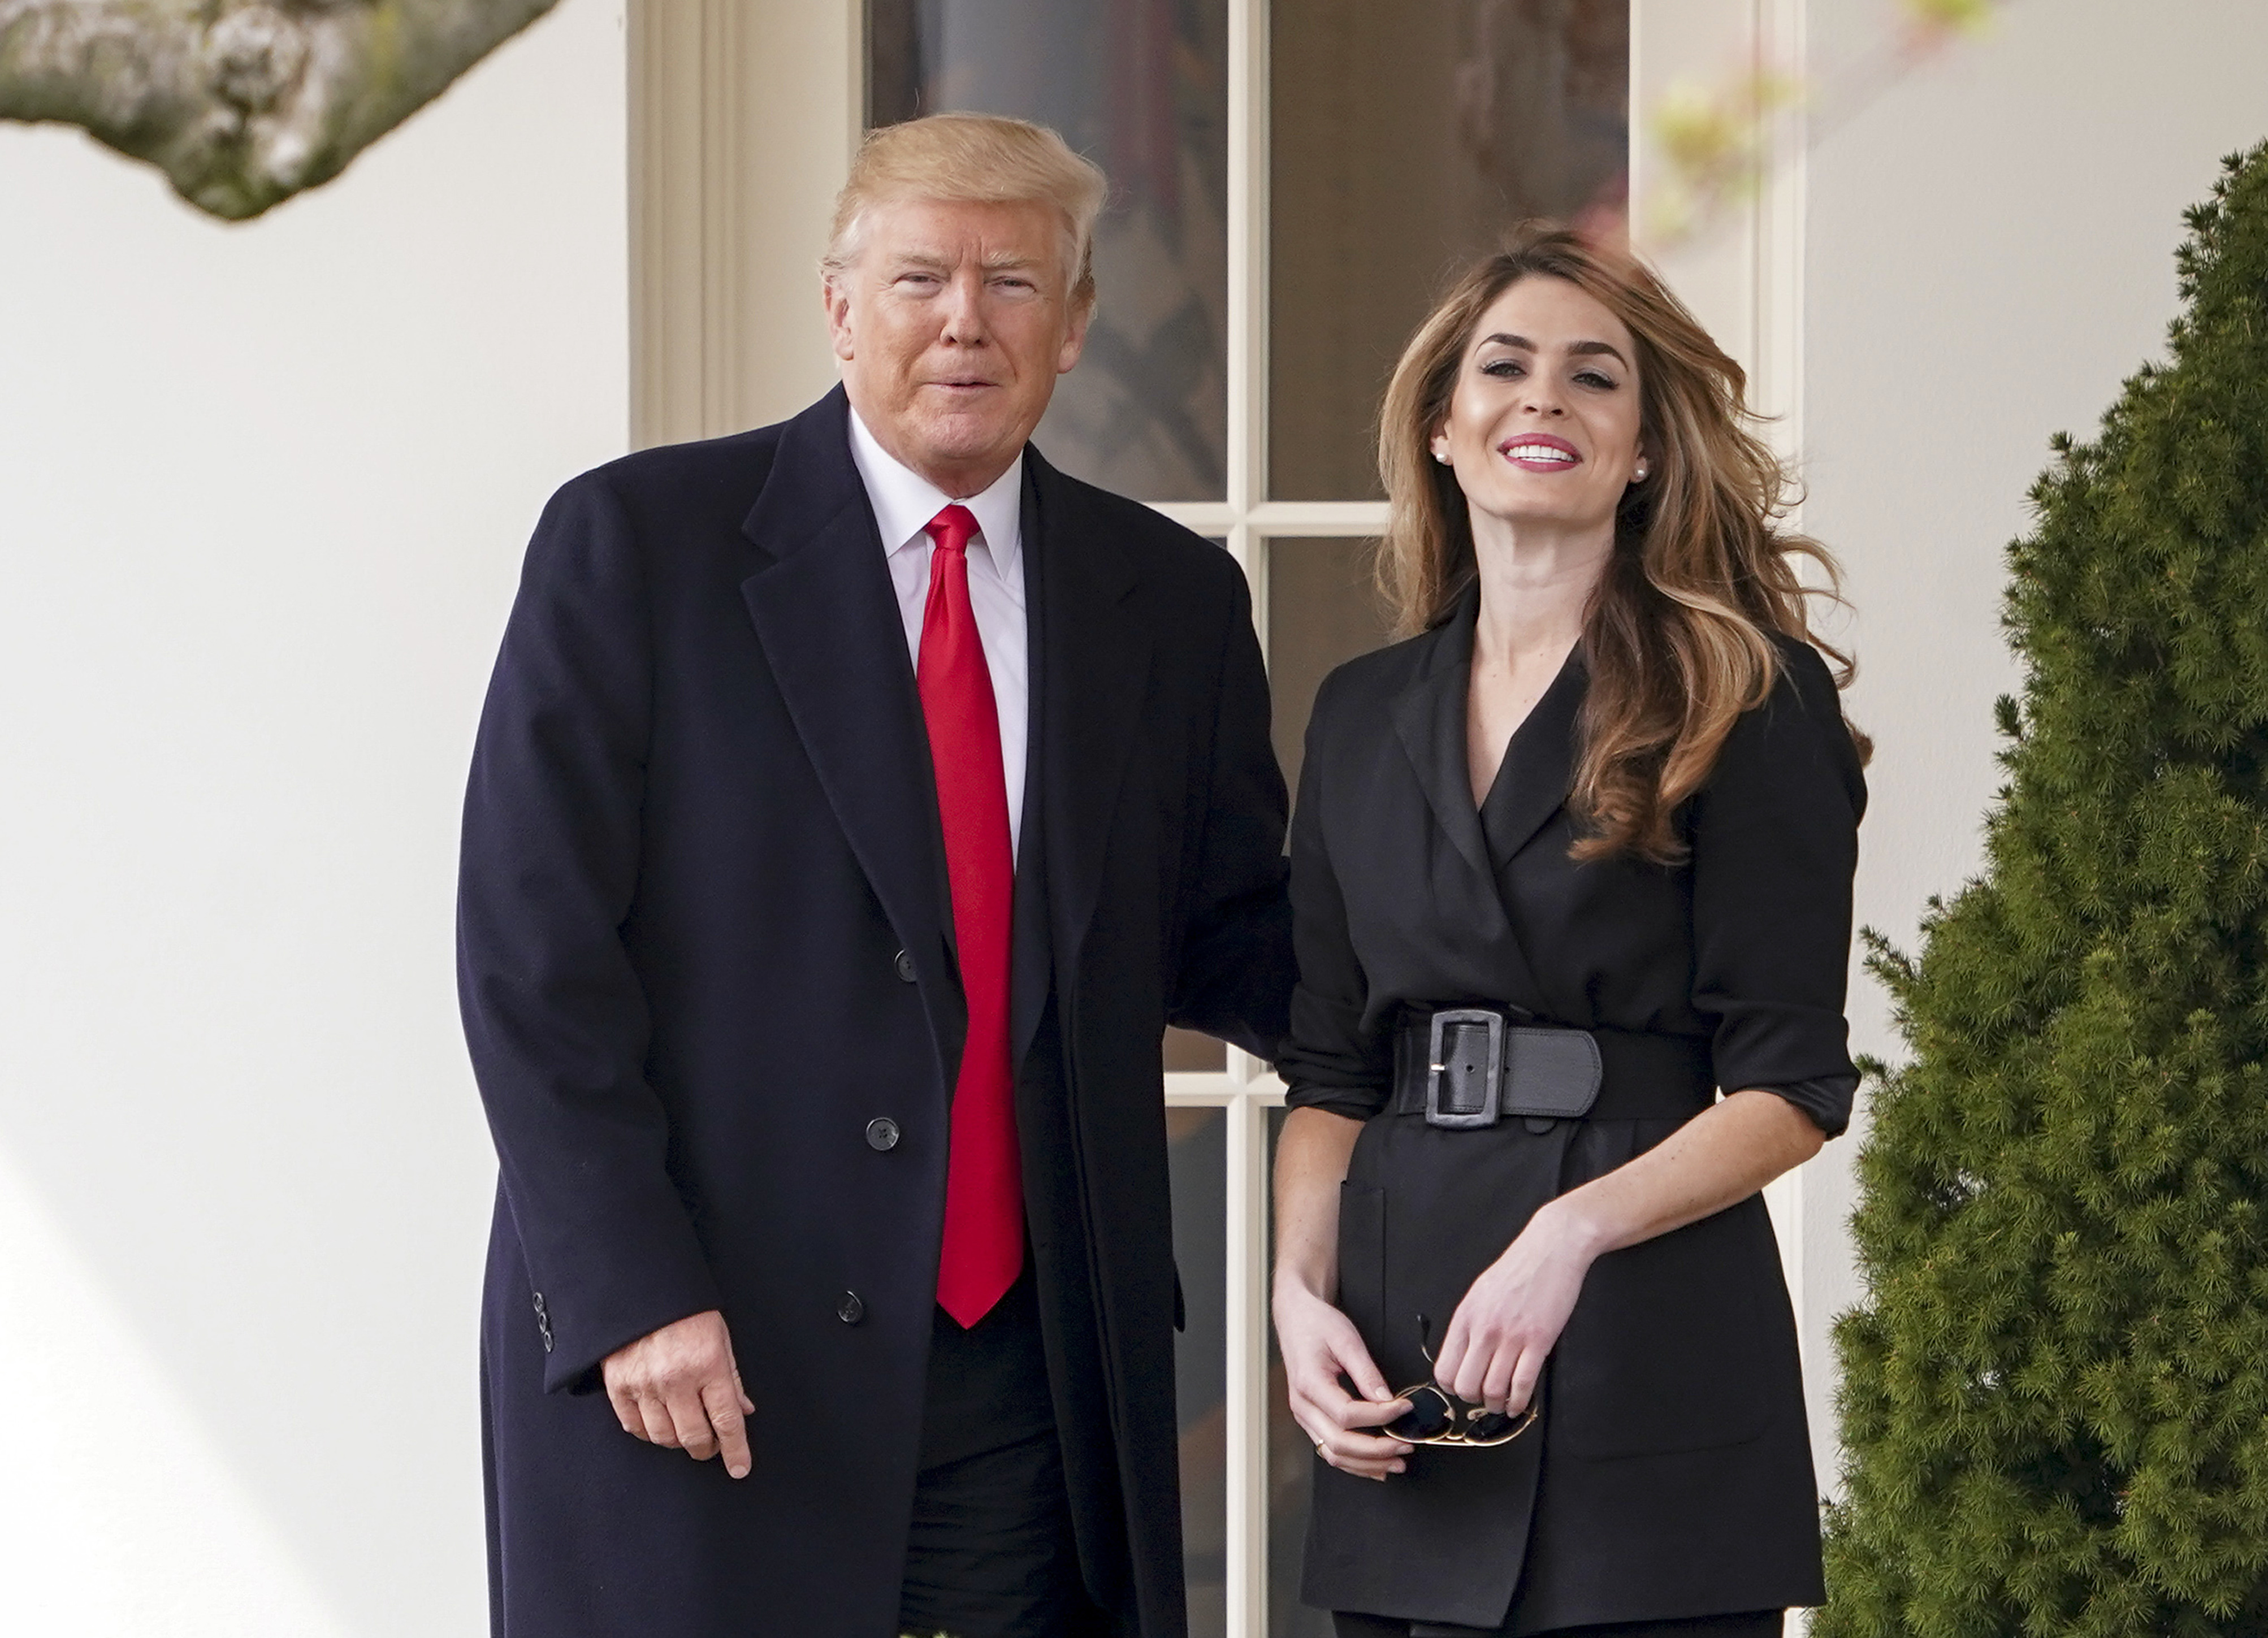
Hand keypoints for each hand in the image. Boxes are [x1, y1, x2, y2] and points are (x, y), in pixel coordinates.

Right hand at [601, 1309, 754, 1477]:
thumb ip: (732, 1378)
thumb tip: (744, 1411)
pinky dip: (648, 1432)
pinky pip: (634, 1426)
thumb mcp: (720, 1338)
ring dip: (678, 1441)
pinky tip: (658, 1423)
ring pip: (663, 1437)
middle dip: (707, 1449)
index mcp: (708, 1365)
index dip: (735, 1450)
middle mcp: (676, 1379)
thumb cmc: (687, 1312)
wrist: (641, 1288)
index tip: (740, 1468)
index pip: (727, 1420)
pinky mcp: (618, 1385)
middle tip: (711, 1445)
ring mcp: (644, 1384)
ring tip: (685, 1430)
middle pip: (694, 1437)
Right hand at [1272, 1282, 1412, 1479]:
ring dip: (1367, 1464)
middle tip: (1405, 1446)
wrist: (1296, 1318)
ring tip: (1396, 1461)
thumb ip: (1367, 1373)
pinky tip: (1376, 1466)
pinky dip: (1355, 1463)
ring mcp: (1304, 1415)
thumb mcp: (1347, 1339)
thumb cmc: (1317, 1324)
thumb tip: (1388, 1400)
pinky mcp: (1310, 1419)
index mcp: (1309, 1383)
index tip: (1405, 1408)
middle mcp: (1303, 1406)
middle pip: (1339, 1444)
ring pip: (1333, 1455)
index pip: (1347, 1415)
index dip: (1380, 1416)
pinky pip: (1330, 1450)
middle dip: (1376, 1451)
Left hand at [1433, 1200, 1599, 1416]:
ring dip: (1497, 1405)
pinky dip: (1519, 1402)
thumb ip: (1470, 1323)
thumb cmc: (1518, 1268)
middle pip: (1466, 1385)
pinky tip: (1519, 1404)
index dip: (1452, 1387)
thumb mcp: (1480, 1292)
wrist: (1551, 1248)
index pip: (1445, 1368)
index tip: (1463, 1389)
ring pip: (1493, 1390)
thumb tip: (1464, 1353)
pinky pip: (1523, 1383)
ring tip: (1502, 1405)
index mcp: (1466, 1317)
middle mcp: (1484, 1328)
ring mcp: (1511, 1336)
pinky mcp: (1538, 1340)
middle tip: (1483, 1400)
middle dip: (1473, 1401)